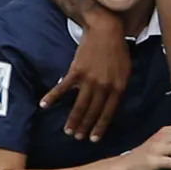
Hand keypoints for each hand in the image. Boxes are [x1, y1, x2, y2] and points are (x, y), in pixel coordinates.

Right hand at [41, 15, 129, 140]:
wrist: (106, 30)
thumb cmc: (118, 50)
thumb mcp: (126, 71)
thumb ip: (119, 88)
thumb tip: (112, 104)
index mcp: (118, 88)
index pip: (108, 113)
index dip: (100, 127)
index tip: (94, 139)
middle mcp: (104, 87)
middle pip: (92, 112)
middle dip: (85, 127)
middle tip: (77, 138)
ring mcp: (89, 79)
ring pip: (79, 105)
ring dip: (72, 120)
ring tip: (67, 131)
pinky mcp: (76, 71)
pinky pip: (63, 88)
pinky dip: (53, 97)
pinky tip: (44, 105)